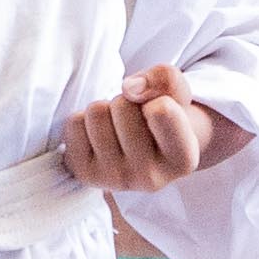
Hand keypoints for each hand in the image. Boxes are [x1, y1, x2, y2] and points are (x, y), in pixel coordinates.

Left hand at [56, 66, 231, 189]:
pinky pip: (74, 123)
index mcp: (183, 160)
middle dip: (128, 102)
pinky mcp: (85, 174)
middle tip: (136, 120)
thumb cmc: (164, 119)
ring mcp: (114, 180)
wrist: (143, 152)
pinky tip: (100, 136)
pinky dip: (85, 121)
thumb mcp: (178, 94)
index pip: (160, 110)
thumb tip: (129, 88)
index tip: (159, 112)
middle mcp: (150, 178)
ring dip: (106, 110)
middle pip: (123, 106)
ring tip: (118, 127)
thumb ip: (167, 79)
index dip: (157, 97)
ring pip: (96, 112)